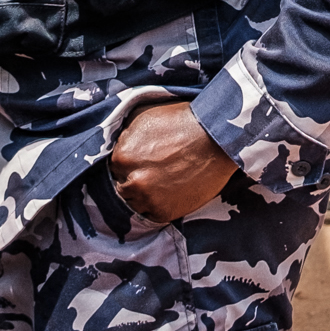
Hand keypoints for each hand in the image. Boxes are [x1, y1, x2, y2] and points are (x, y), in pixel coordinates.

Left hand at [107, 103, 233, 224]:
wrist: (216, 139)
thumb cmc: (181, 122)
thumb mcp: (143, 115)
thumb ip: (122, 134)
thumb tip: (112, 143)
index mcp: (122, 156)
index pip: (114, 168)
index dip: (128, 165)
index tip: (141, 162)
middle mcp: (132, 181)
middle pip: (122, 187)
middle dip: (134, 180)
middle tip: (153, 172)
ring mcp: (148, 200)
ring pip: (135, 203)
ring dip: (145, 195)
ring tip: (163, 182)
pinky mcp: (164, 213)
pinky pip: (151, 215)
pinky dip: (158, 205)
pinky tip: (170, 190)